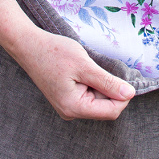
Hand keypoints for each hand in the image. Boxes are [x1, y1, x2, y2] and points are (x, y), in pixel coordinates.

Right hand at [14, 30, 135, 120]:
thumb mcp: (85, 65)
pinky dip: (92, 84)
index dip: (122, 96)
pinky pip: (88, 96)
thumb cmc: (54, 53)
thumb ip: (108, 82)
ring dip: (100, 85)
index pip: (112, 111)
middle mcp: (71, 112)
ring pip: (98, 101)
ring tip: (86, 68)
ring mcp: (68, 107)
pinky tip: (82, 71)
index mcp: (74, 108)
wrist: (28, 45)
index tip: (121, 76)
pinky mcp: (66, 99)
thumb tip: (130, 94)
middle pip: (105, 108)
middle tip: (98, 68)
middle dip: (109, 89)